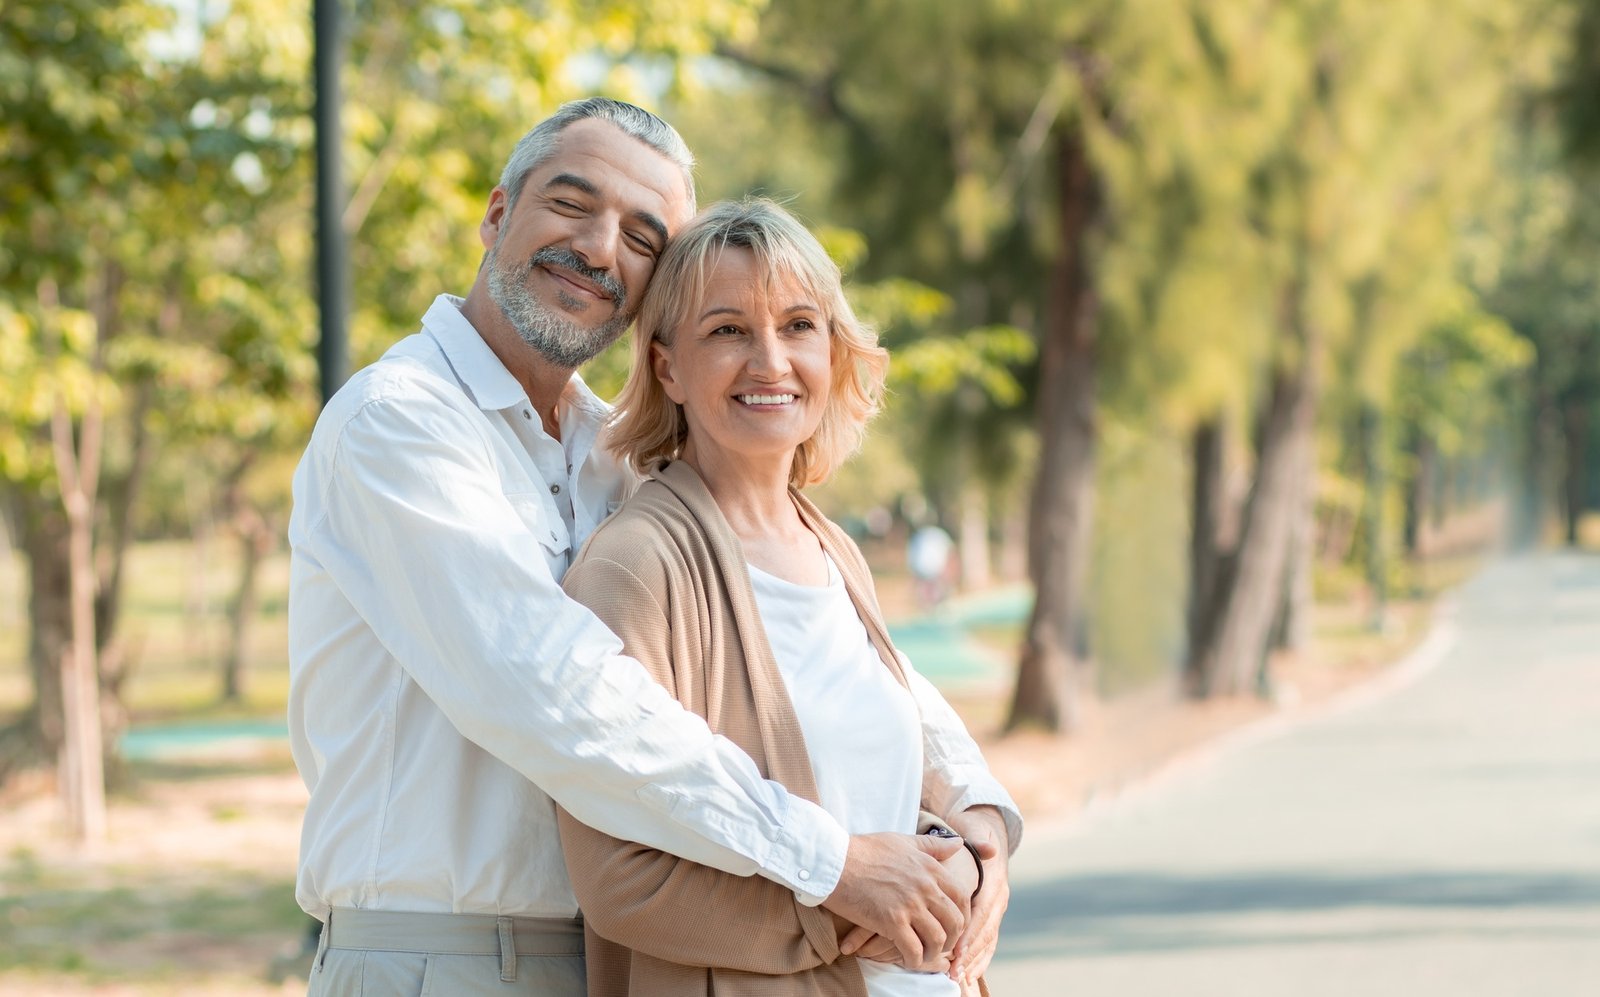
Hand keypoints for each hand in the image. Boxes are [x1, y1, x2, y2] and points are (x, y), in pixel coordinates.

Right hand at [822, 831, 968, 969]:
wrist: (834, 861)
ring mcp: (910, 905)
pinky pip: (914, 949)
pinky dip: (915, 959)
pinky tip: (909, 959)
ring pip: (937, 939)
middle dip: (952, 938)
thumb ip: (932, 845)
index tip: (954, 926)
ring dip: (933, 952)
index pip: (962, 897)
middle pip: (954, 921)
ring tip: (924, 954)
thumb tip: (958, 843)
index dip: (963, 916)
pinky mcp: (892, 922)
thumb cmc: (865, 850)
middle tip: (941, 945)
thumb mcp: (902, 841)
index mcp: (930, 868)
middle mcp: (925, 886)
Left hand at [945, 806, 1010, 983]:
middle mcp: (999, 899)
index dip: (971, 933)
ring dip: (974, 961)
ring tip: (958, 978)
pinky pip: (988, 942)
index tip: (957, 950)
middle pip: (985, 932)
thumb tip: (989, 847)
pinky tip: (968, 975)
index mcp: (995, 883)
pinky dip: (979, 960)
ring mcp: (997, 910)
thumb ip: (978, 840)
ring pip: (988, 941)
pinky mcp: (992, 917)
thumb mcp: (975, 831)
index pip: (982, 912)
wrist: (987, 834)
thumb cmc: (975, 834)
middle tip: (954, 971)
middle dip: (970, 954)